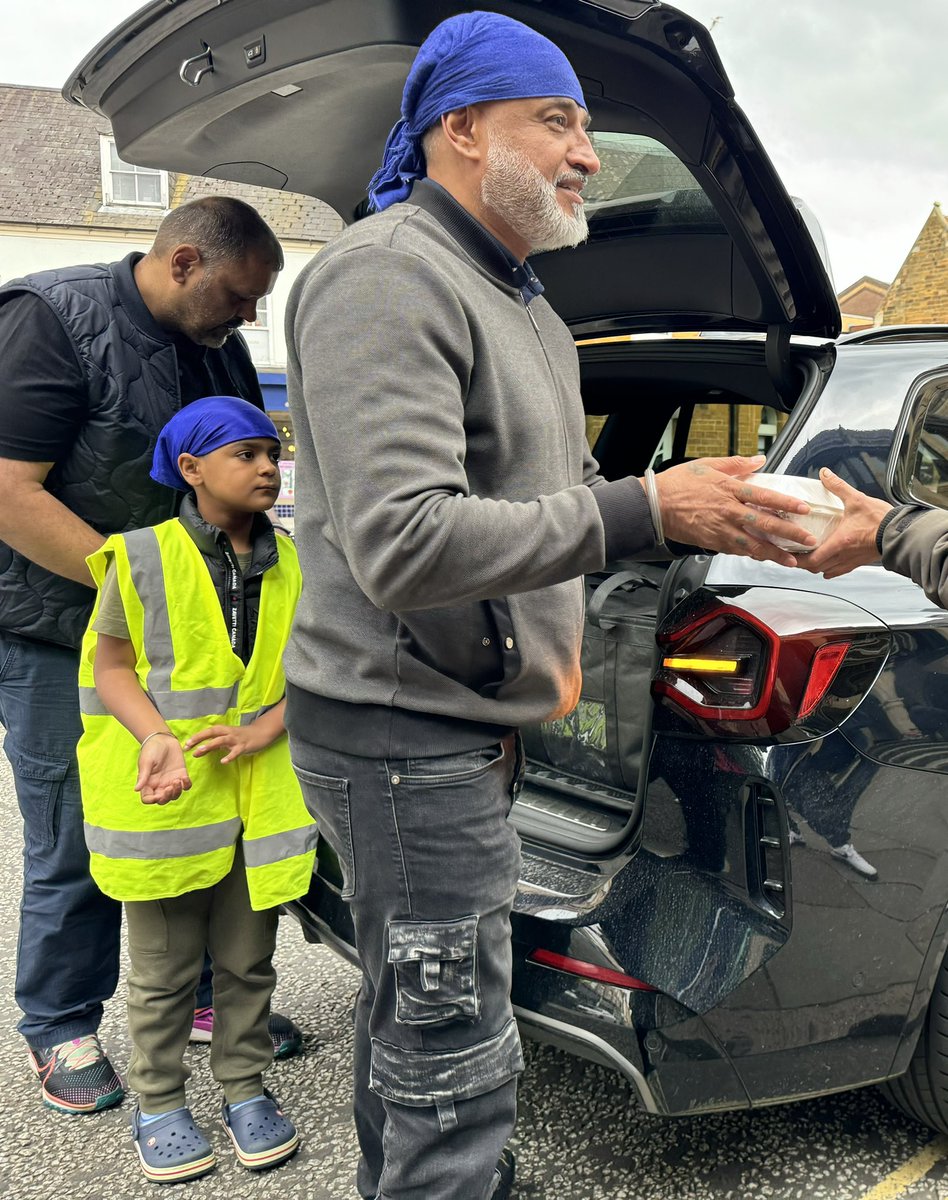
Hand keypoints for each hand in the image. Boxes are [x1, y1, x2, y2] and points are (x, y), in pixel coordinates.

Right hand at [135, 734, 190, 804]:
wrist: (163, 738)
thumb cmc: (151, 749)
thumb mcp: (146, 762)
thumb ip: (143, 776)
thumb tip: (136, 789)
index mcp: (148, 783)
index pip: (148, 798)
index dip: (152, 800)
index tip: (158, 794)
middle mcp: (159, 784)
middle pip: (163, 800)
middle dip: (167, 797)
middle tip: (169, 788)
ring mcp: (170, 780)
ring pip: (175, 795)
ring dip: (177, 792)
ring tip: (176, 780)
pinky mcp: (181, 774)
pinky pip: (186, 786)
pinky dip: (186, 785)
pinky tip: (184, 778)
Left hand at [184, 723, 268, 763]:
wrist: (261, 733)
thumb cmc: (241, 737)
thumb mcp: (226, 739)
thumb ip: (213, 745)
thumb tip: (198, 751)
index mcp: (223, 730)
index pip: (207, 732)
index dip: (196, 737)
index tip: (185, 745)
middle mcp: (228, 733)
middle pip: (212, 732)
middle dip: (199, 738)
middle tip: (188, 746)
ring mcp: (236, 739)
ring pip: (221, 740)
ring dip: (210, 745)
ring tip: (200, 751)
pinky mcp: (244, 746)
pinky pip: (236, 752)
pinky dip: (229, 756)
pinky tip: (223, 762)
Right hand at [652, 454, 815, 566]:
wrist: (654, 504)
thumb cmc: (678, 484)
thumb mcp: (708, 465)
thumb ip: (736, 464)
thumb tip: (759, 460)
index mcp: (729, 489)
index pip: (765, 496)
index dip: (786, 504)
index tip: (804, 509)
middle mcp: (728, 511)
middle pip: (765, 524)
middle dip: (789, 534)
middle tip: (808, 541)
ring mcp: (721, 529)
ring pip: (753, 544)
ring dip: (775, 553)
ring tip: (792, 560)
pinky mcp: (712, 542)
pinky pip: (737, 551)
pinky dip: (752, 555)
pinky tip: (764, 558)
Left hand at [798, 468, 892, 578]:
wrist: (902, 532)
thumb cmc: (882, 520)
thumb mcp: (857, 499)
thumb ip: (838, 486)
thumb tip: (825, 474)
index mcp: (839, 542)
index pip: (812, 560)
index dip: (797, 560)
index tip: (788, 554)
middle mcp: (843, 555)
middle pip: (815, 568)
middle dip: (802, 563)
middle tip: (793, 554)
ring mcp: (851, 561)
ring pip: (826, 571)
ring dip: (815, 566)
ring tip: (807, 557)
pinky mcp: (859, 562)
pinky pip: (839, 571)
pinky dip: (829, 569)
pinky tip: (826, 563)